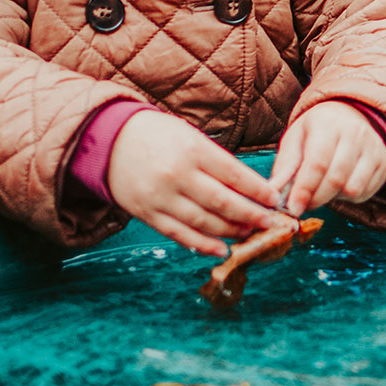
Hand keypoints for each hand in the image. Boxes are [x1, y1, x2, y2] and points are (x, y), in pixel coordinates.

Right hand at [105, 110, 290, 256]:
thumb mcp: (191, 137)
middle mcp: (178, 175)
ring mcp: (161, 197)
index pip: (235, 175)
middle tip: (271, 223)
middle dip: (252, 215)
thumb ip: (216, 162)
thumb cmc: (159, 136)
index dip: (258, 190)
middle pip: (223, 202)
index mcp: (193, 151)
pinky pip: (180, 234)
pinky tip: (221, 249)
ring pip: (204, 222)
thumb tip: (248, 189)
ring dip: (231, 231)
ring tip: (250, 234)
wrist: (109, 141)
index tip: (275, 200)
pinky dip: (202, 244)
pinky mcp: (147, 214)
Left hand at [270, 100, 385, 213]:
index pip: (317, 162)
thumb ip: (284, 168)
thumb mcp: (295, 140)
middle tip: (303, 205)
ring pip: (354, 189)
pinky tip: (340, 185)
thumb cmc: (317, 131)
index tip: (293, 209)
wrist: (350, 115)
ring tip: (323, 189)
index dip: (304, 190)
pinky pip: (366, 192)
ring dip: (334, 198)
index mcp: (328, 123)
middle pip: (336, 179)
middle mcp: (355, 132)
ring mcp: (374, 147)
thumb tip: (273, 196)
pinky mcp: (385, 162)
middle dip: (316, 199)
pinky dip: (349, 197)